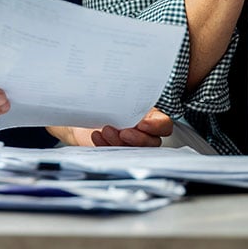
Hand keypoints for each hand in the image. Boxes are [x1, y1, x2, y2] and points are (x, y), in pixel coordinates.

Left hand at [48, 108, 172, 146]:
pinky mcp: (115, 152)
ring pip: (133, 150)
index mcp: (151, 116)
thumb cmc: (105, 100)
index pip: (164, 125)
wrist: (83, 109)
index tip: (143, 124)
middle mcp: (144, 132)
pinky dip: (105, 146)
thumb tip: (127, 95)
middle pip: (152, 142)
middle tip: (124, 132)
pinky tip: (97, 136)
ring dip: (119, 142)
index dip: (157, 126)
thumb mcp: (118, 96)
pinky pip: (114, 154)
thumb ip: (126, 99)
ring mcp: (130, 144)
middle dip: (137, 138)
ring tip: (106, 131)